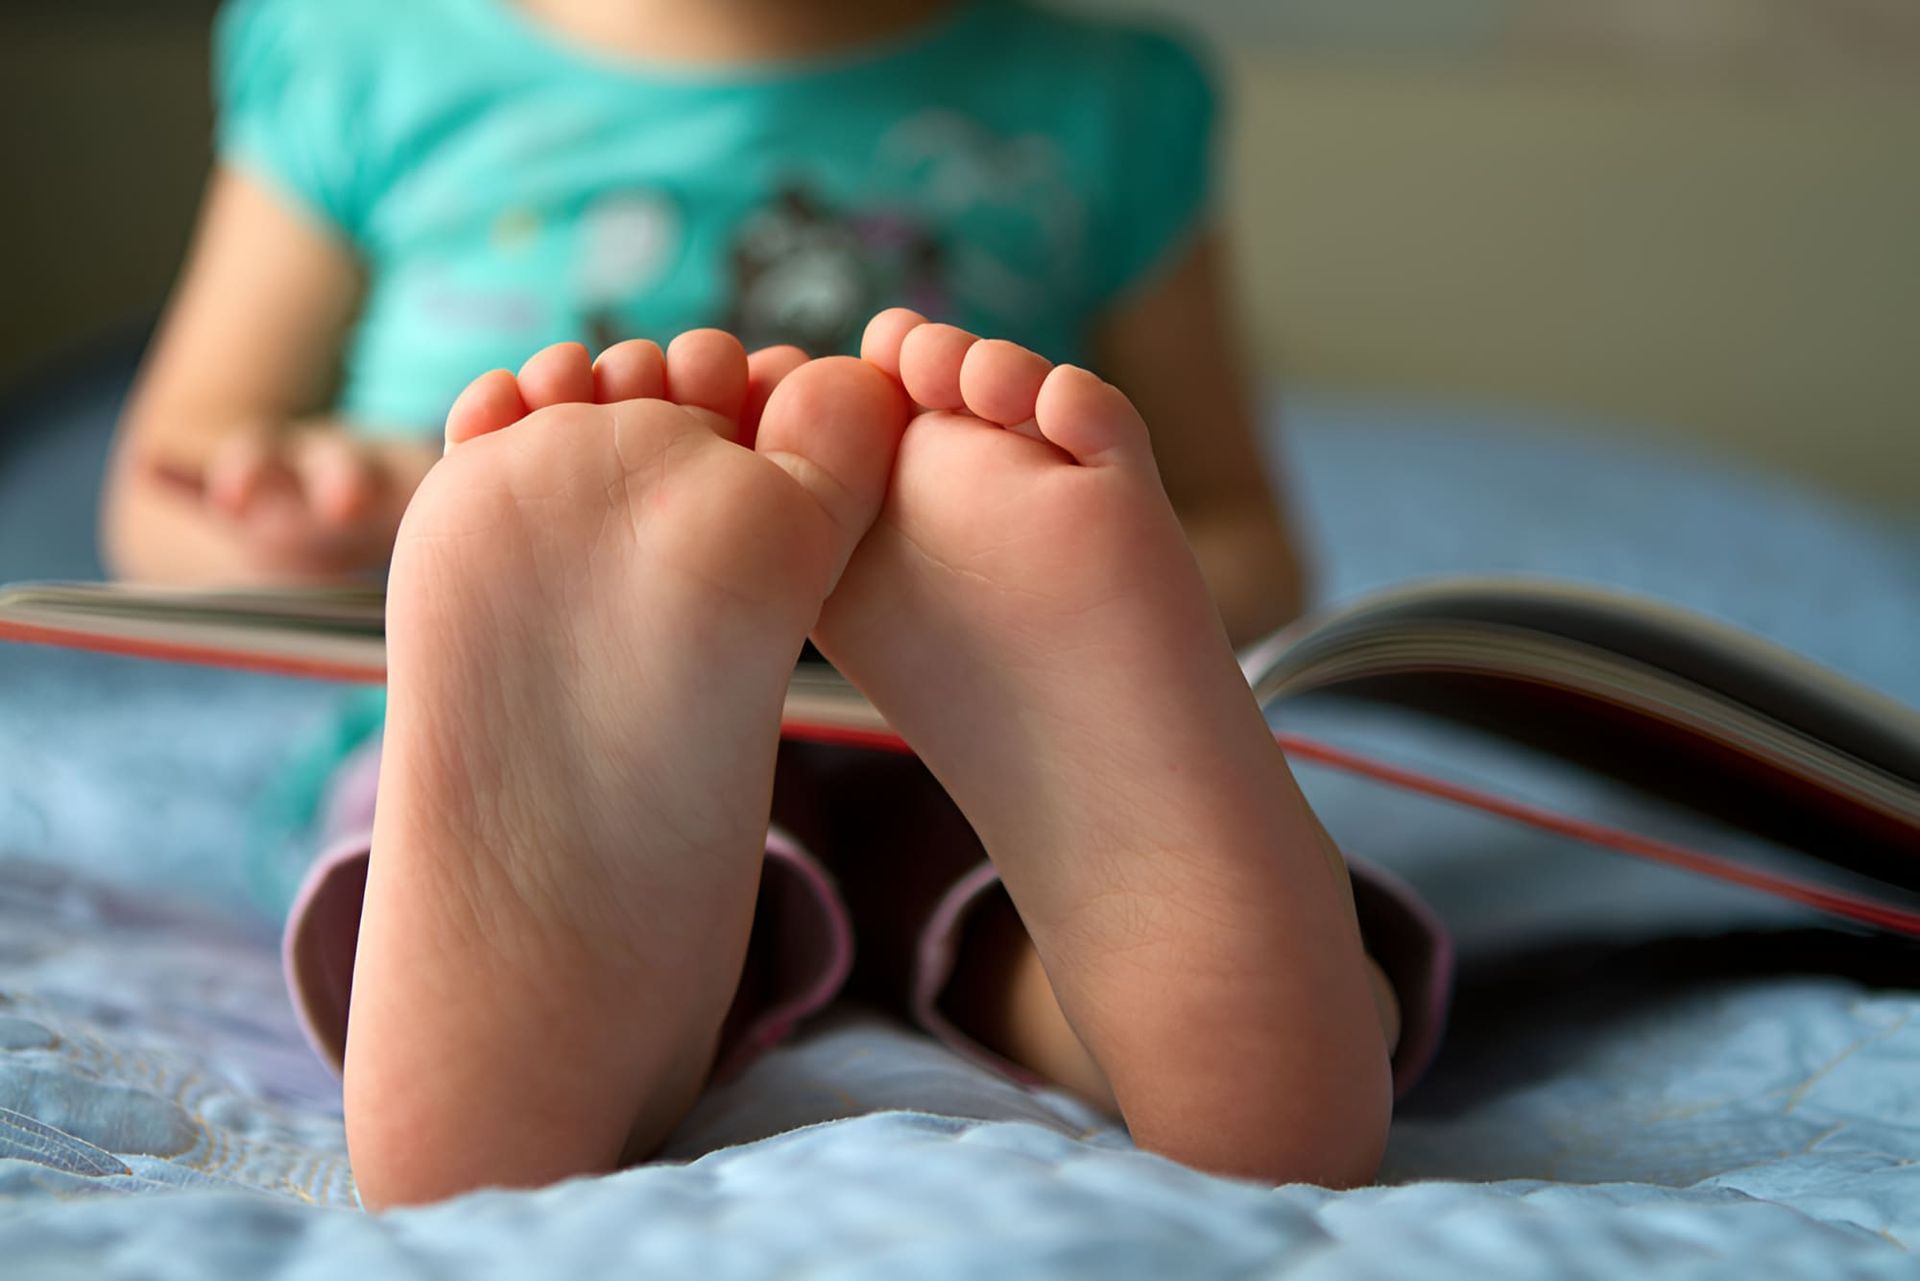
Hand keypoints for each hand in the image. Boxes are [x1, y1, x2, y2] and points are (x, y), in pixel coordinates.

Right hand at [150, 427, 437, 580]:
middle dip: (341, 481)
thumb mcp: (438, 539)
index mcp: (406, 478)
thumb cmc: (408, 533)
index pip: (417, 473)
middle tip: (346, 504)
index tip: (433, 498)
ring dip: (251, 474)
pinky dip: (177, 474)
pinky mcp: (231, 473)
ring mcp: (285, 465)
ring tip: (234, 498)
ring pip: (264, 459)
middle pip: (339, 464)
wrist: (348, 491)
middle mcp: (344, 463)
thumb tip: (469, 649)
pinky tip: (153, 466)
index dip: (426, 486)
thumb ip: (448, 580)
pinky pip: (197, 474)